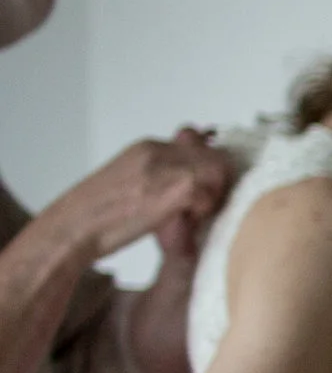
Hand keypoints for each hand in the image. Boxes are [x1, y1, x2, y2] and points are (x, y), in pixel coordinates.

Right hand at [45, 131, 234, 264]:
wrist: (72, 228)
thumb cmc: (95, 215)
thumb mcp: (129, 182)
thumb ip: (159, 174)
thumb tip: (192, 181)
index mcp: (147, 147)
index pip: (199, 144)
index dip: (207, 172)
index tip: (201, 193)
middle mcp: (158, 151)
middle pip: (215, 157)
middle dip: (216, 183)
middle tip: (199, 208)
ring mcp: (166, 167)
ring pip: (218, 174)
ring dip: (210, 198)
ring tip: (188, 216)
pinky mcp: (175, 188)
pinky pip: (209, 196)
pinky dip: (201, 213)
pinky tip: (181, 223)